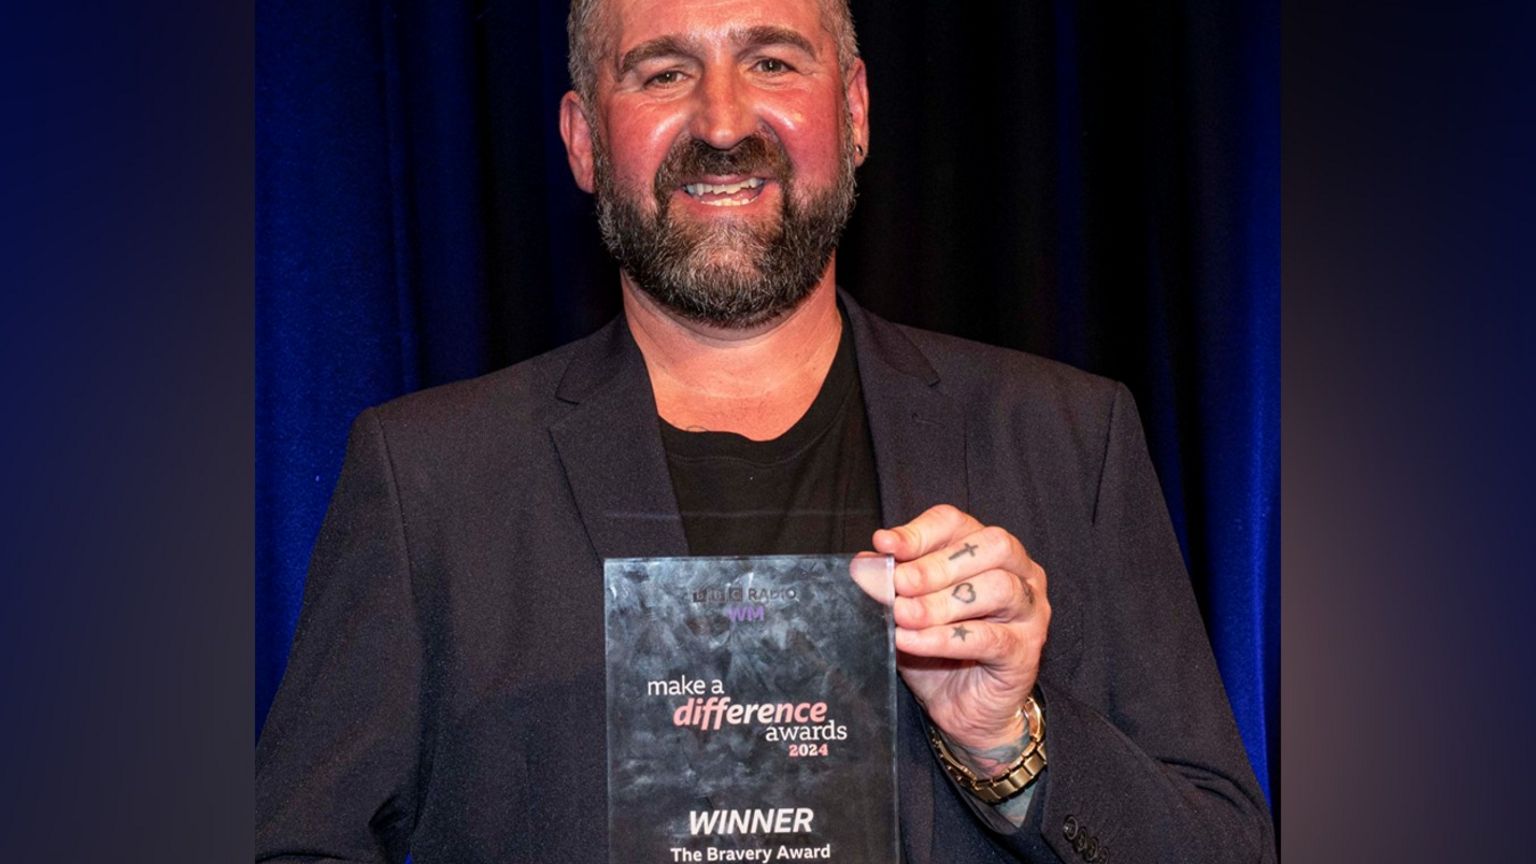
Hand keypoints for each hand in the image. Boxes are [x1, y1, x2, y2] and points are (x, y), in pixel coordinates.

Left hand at [872, 504, 1049, 760]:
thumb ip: (891, 581)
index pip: (956, 523)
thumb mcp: (906, 608)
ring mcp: (1029, 611)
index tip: (884, 545)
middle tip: (898, 584)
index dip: (918, 532)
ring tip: (903, 615)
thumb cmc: (937, 650)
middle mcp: (1019, 572)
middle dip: (936, 564)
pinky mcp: (1026, 650)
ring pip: (997, 588)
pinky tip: (911, 640)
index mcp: (987, 551)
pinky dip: (944, 638)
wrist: (962, 710)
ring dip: (941, 601)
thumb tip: (866, 561)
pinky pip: (989, 638)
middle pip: (990, 546)